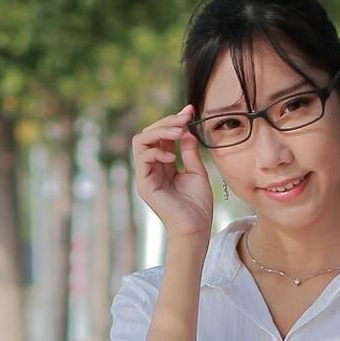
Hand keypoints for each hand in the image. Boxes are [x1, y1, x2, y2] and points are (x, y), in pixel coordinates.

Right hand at [131, 104, 214, 242]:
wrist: (195, 229)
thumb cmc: (198, 206)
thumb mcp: (197, 172)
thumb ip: (190, 152)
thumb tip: (186, 132)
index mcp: (164, 165)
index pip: (161, 136)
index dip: (174, 121)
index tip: (190, 111)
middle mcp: (152, 168)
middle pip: (148, 134)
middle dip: (167, 122)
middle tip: (184, 118)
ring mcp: (146, 176)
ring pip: (141, 141)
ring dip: (160, 132)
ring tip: (178, 133)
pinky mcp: (144, 184)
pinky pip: (142, 158)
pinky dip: (156, 151)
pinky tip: (171, 156)